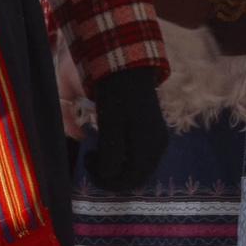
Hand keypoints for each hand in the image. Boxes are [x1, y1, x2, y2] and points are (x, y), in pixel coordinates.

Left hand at [84, 66, 167, 192]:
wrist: (128, 64)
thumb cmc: (116, 91)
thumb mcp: (109, 123)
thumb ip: (109, 153)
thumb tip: (107, 174)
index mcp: (149, 144)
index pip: (130, 180)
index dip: (106, 179)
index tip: (87, 161)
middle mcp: (158, 145)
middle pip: (136, 178)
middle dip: (111, 176)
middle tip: (91, 159)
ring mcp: (158, 138)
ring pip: (138, 168)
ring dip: (117, 168)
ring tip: (98, 150)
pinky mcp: (154, 132)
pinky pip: (140, 158)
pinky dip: (124, 159)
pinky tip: (110, 144)